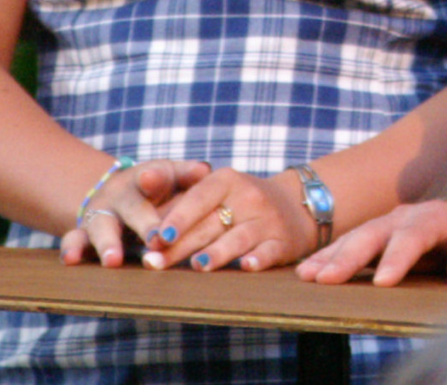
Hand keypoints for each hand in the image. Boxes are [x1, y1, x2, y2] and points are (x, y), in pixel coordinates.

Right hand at [61, 159, 207, 267]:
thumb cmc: (157, 188)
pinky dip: (72, 249)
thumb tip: (204, 170)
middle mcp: (122, 194)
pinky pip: (74, 240)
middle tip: (157, 240)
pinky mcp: (84, 232)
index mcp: (148, 178)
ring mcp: (101, 213)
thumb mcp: (172, 177)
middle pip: (133, 207)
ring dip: (108, 243)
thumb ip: (188, 175)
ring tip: (113, 260)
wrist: (116, 193)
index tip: (150, 177)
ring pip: (102, 226)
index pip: (155, 175)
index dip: (153, 177)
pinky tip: (71, 260)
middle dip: (145, 224)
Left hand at [141, 166, 314, 272]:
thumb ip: (185, 207)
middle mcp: (248, 197)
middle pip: (210, 224)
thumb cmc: (242, 201)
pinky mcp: (283, 242)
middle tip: (156, 264)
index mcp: (227, 180)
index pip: (197, 198)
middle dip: (181, 245)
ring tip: (197, 265)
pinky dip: (258, 259)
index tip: (156, 237)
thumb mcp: (218, 193)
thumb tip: (149, 232)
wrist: (296, 203)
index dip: (176, 218)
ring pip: (238, 237)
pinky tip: (246, 266)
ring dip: (217, 252)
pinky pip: (269, 251)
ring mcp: (267, 220)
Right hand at [296, 199, 446, 286]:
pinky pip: (351, 244)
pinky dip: (329, 256)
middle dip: (351, 255)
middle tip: (328, 278)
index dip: (398, 256)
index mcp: (442, 214)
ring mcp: (392, 223)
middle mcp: (410, 214)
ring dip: (332, 255)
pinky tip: (308, 271)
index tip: (382, 281)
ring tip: (308, 275)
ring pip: (358, 236)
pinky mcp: (381, 237)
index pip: (417, 233)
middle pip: (377, 232)